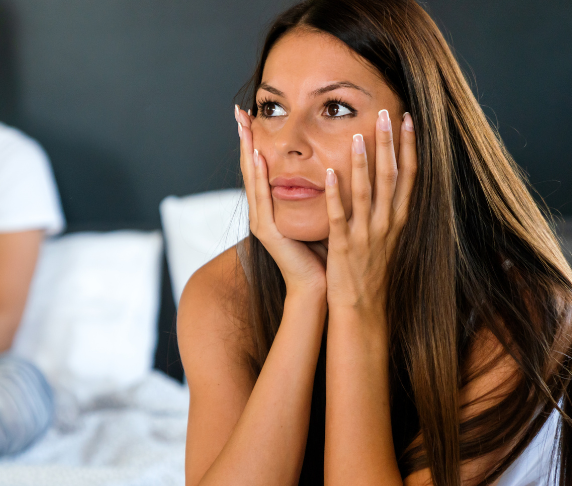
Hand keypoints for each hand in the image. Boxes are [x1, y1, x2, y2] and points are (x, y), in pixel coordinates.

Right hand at [235, 106, 327, 298]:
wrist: (318, 286)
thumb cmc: (322, 252)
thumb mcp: (318, 215)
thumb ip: (317, 194)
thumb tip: (332, 165)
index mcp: (273, 208)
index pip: (262, 168)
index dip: (256, 141)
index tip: (253, 116)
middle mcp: (262, 212)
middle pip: (251, 168)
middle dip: (245, 139)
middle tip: (239, 113)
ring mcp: (261, 221)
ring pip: (252, 179)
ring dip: (248, 151)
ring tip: (244, 128)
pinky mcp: (267, 231)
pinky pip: (262, 198)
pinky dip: (259, 176)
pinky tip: (260, 157)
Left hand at [323, 110, 416, 313]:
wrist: (362, 305)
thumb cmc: (370, 268)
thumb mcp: (385, 234)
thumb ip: (384, 207)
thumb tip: (383, 177)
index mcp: (398, 218)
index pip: (408, 175)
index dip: (409, 146)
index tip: (408, 119)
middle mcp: (387, 223)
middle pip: (391, 176)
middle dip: (389, 143)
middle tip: (385, 113)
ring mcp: (367, 235)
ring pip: (366, 193)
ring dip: (362, 163)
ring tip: (357, 135)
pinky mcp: (344, 246)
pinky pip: (340, 217)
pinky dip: (335, 195)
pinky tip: (328, 174)